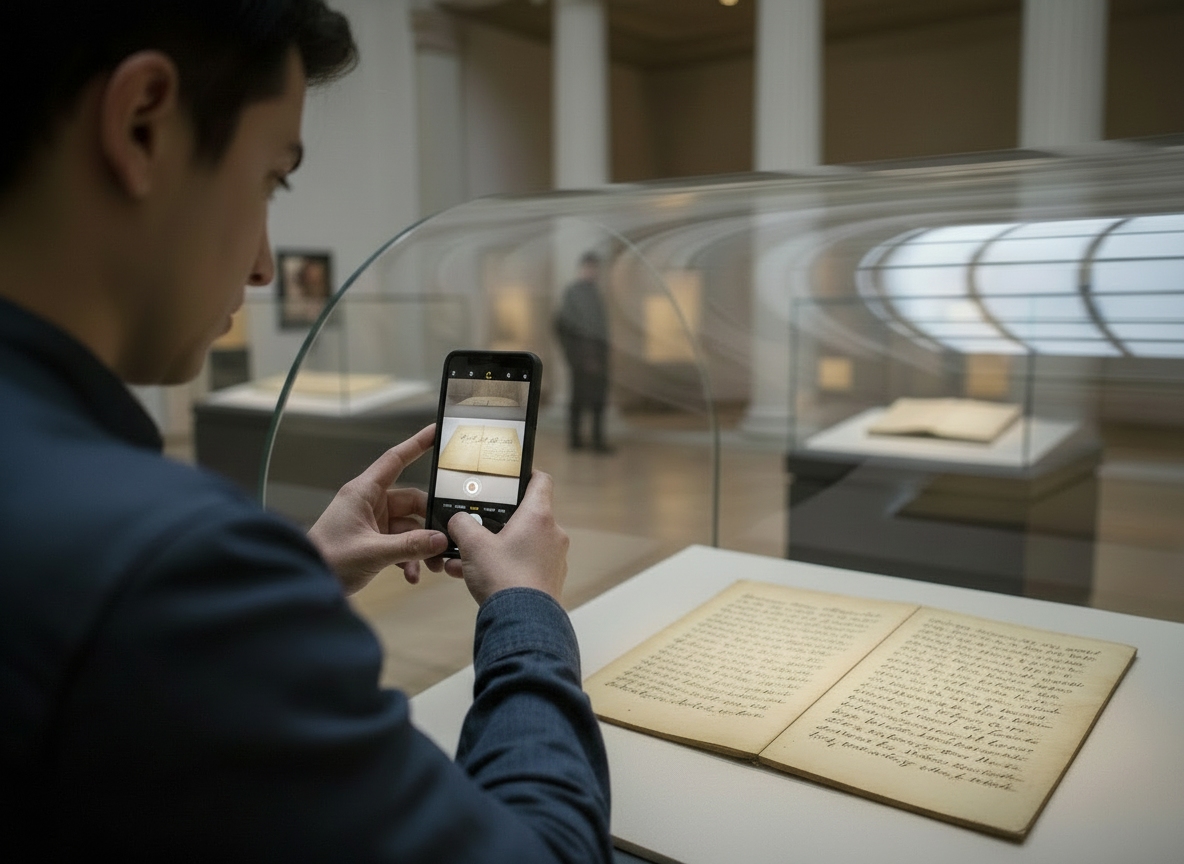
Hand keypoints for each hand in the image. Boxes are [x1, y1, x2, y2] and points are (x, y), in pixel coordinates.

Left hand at [308, 424, 447, 594]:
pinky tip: (412, 573)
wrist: (306, 583)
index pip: (395, 460)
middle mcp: (369, 503)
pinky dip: (409, 557)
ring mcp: (372, 522)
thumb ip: (409, 546)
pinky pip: (401, 543)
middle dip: (430, 521)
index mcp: (363, 493)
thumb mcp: (372, 552)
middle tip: (446, 537)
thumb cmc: (326, 559)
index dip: (417, 444)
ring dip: (421, 545)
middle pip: (412, 500)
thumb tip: (439, 539)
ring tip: (431, 564)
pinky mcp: (374, 540)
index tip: (436, 432)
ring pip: (410, 526)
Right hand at [444, 471, 568, 605]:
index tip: (511, 475)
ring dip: (494, 547)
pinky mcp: (549, 580)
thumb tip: (458, 520)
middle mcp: (552, 534)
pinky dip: (502, 566)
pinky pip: (523, 565)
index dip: (526, 473)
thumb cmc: (504, 578)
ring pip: (521, 543)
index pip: (540, 480)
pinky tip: (473, 577)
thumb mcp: (472, 545)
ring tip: (465, 558)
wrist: (522, 622)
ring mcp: (553, 558)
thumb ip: (461, 524)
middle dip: (497, 521)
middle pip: (525, 515)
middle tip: (476, 525)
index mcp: (539, 516)